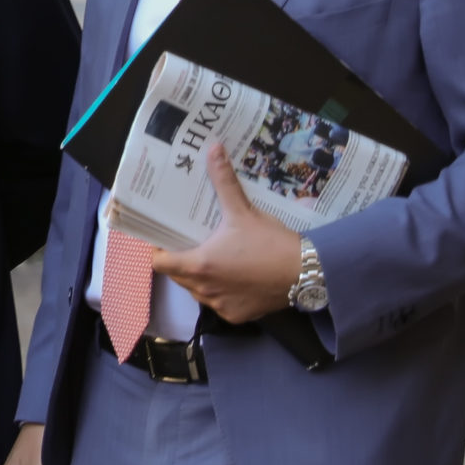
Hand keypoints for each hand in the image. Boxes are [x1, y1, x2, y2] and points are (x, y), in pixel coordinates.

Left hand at [152, 151, 301, 324]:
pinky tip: (234, 275)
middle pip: (178, 277)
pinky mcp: (237, 315)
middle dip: (181, 260)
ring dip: (201, 277)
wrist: (306, 273)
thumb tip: (213, 149)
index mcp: (199, 265)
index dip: (159, 251)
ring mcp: (220, 305)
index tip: (165, 238)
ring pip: (198, 292)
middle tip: (191, 241)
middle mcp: (204, 290)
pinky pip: (219, 303)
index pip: (160, 263)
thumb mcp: (243, 210)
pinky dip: (222, 291)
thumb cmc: (269, 242)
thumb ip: (224, 181)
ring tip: (212, 256)